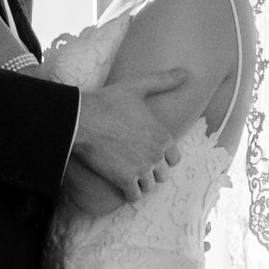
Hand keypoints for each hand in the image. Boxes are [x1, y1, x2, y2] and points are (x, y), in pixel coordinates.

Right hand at [74, 69, 187, 202]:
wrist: (83, 119)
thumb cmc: (109, 101)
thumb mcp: (139, 86)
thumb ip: (164, 82)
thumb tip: (185, 72)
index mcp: (163, 136)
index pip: (174, 158)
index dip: (164, 157)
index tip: (152, 154)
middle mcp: (156, 155)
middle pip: (163, 174)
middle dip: (153, 171)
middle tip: (139, 166)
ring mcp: (141, 169)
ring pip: (150, 186)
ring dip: (142, 183)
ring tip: (131, 176)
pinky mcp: (124, 180)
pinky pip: (134, 196)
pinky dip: (130, 194)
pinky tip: (122, 186)